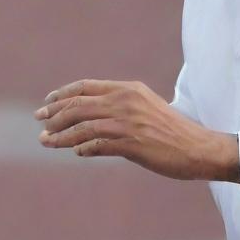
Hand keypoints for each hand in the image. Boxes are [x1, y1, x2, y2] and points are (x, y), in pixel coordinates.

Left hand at [35, 79, 239, 182]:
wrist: (200, 148)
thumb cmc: (173, 131)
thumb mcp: (145, 108)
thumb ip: (120, 108)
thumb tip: (89, 122)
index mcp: (128, 89)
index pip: (85, 87)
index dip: (62, 95)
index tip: (47, 104)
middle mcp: (125, 101)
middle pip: (77, 105)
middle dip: (53, 114)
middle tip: (40, 123)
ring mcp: (127, 122)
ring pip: (81, 126)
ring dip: (60, 135)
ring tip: (46, 141)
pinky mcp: (131, 143)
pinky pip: (96, 145)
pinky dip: (82, 148)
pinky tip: (76, 152)